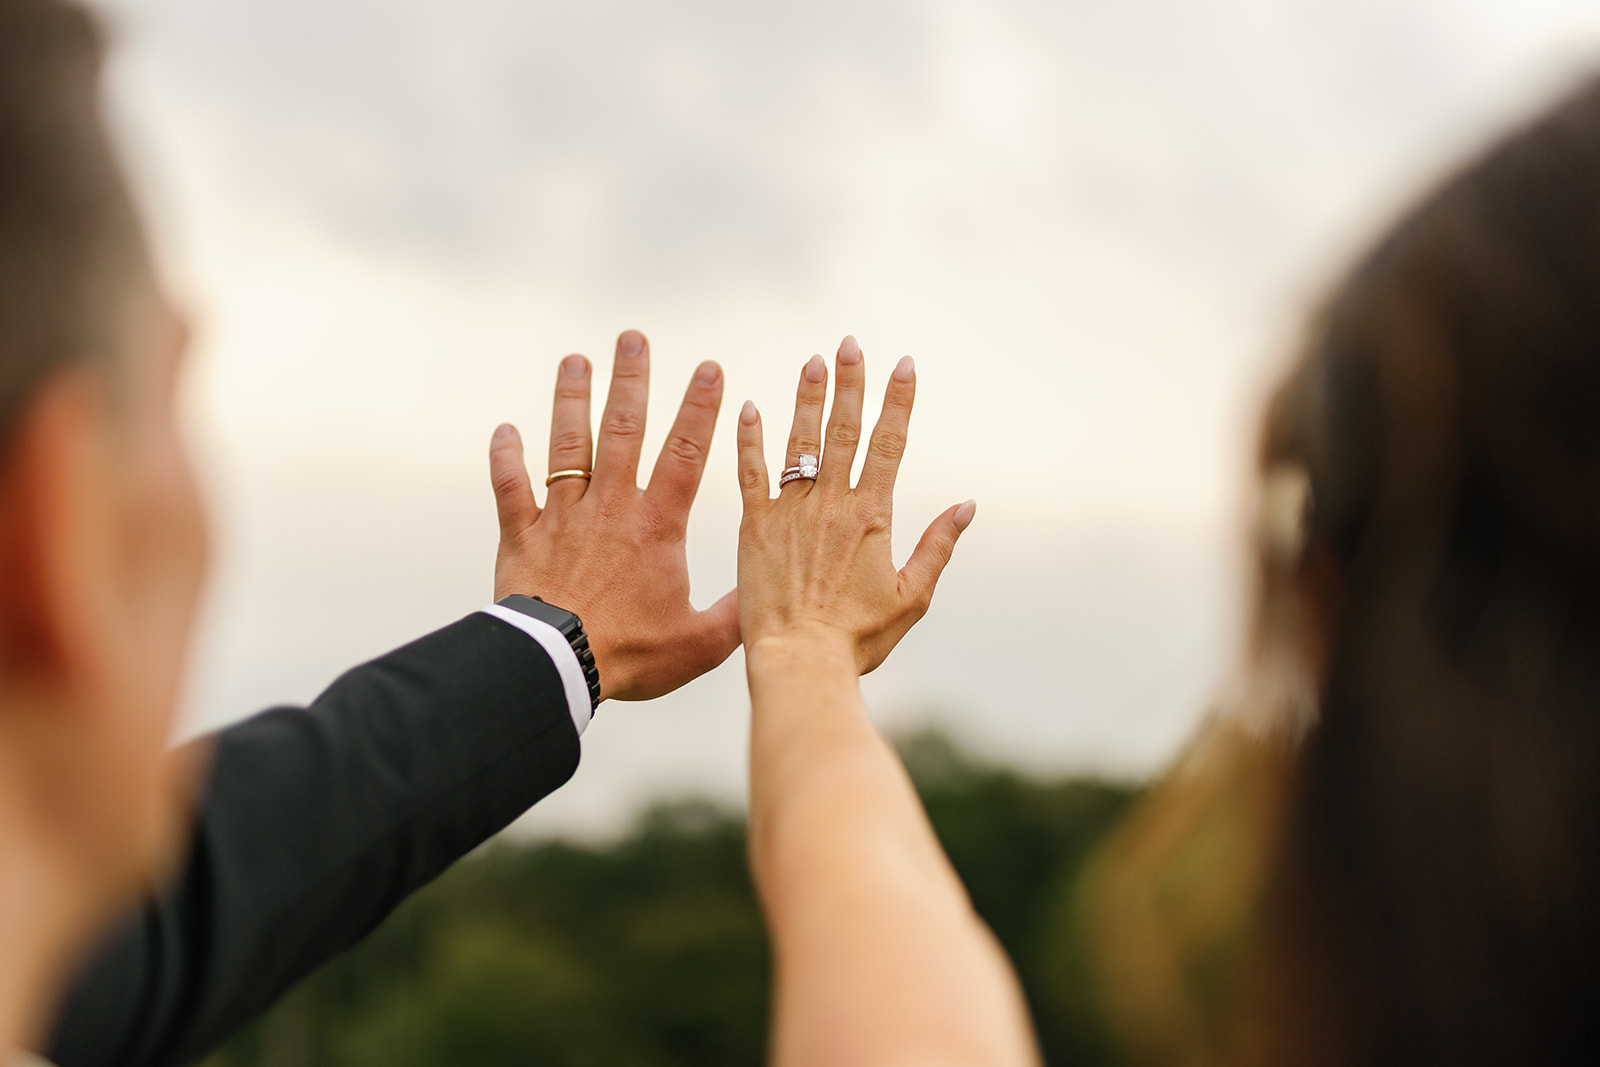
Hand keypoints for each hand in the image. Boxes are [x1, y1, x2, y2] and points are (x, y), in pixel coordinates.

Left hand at [489, 330, 739, 701]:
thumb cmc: (629, 655)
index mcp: (655, 526)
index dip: (700, 408)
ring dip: (570, 399)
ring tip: (575, 360)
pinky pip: (510, 488)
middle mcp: (609, 508)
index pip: (685, 453)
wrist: (555, 666)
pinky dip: (505, 458)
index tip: (709, 367)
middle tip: (632, 338)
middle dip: (630, 380)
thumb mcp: (699, 643)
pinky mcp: (520, 535)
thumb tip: (765, 592)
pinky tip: (504, 430)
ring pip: (566, 446)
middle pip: (621, 430)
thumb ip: (735, 613)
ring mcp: (561, 517)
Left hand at [735, 336, 974, 674]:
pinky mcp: (755, 528)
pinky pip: (752, 474)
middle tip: (852, 343)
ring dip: (807, 399)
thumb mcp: (912, 597)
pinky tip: (749, 407)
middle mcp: (832, 504)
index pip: (889, 444)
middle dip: (850, 384)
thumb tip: (966, 506)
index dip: (898, 402)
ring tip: (813, 361)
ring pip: (800, 442)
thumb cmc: (858, 639)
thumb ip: (938, 547)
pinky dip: (750, 440)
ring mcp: (791, 512)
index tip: (903, 364)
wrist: (799, 661)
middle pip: (844, 430)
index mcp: (872, 516)